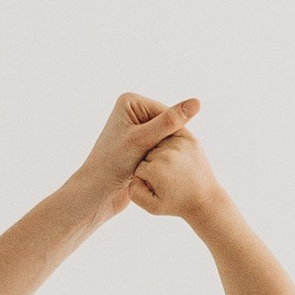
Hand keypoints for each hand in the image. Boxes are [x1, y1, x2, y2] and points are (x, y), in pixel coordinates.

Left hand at [78, 93, 199, 218]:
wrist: (97, 192)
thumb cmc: (114, 164)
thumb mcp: (143, 140)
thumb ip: (170, 122)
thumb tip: (197, 102)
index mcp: (130, 102)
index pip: (167, 112)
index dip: (173, 132)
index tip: (172, 151)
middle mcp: (132, 112)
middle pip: (167, 125)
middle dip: (169, 143)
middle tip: (169, 161)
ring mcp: (135, 129)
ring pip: (165, 139)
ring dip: (166, 152)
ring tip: (163, 167)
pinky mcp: (138, 145)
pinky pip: (159, 148)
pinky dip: (161, 159)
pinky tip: (161, 172)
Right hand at [128, 127, 222, 223]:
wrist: (205, 199)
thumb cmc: (176, 204)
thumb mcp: (152, 207)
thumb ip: (133, 192)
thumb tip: (131, 173)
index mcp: (156, 171)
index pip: (136, 167)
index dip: (142, 177)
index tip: (153, 185)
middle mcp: (167, 155)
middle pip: (145, 153)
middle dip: (150, 163)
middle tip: (164, 175)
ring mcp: (179, 144)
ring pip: (156, 141)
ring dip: (159, 150)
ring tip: (169, 165)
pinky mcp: (189, 138)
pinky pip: (170, 132)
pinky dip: (168, 139)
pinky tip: (172, 151)